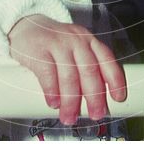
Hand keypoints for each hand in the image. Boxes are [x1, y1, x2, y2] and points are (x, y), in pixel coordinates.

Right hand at [8, 15, 126, 124]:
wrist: (25, 26)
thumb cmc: (53, 44)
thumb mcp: (74, 49)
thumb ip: (85, 68)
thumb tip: (94, 100)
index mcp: (89, 41)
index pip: (107, 59)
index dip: (115, 79)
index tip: (119, 98)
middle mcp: (76, 40)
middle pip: (89, 71)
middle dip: (94, 97)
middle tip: (95, 114)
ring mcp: (57, 44)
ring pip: (69, 75)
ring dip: (71, 101)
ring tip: (69, 116)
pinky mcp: (39, 50)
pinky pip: (48, 73)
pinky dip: (52, 91)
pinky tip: (54, 103)